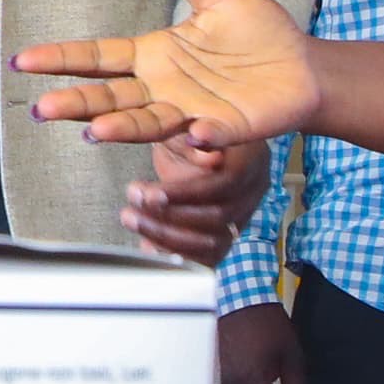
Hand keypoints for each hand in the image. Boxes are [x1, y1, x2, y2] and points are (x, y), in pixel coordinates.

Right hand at [17, 0, 320, 144]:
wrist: (304, 66)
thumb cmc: (258, 30)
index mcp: (153, 56)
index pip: (98, 59)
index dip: (63, 59)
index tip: (24, 60)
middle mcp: (162, 89)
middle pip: (110, 98)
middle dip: (77, 103)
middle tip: (42, 109)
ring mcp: (190, 114)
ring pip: (147, 123)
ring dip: (122, 128)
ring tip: (96, 131)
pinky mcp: (225, 132)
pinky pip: (209, 137)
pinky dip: (200, 139)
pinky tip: (192, 133)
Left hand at [123, 119, 267, 261]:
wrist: (198, 146)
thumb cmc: (192, 133)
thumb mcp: (186, 124)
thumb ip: (191, 135)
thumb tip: (198, 137)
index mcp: (250, 158)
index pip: (227, 183)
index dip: (187, 192)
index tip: (151, 193)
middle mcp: (251, 192)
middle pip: (218, 216)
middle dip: (169, 215)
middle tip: (133, 203)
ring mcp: (240, 218)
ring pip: (213, 243)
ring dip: (167, 237)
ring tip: (133, 219)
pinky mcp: (225, 237)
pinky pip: (207, 259)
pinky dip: (176, 255)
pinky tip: (148, 245)